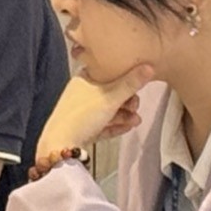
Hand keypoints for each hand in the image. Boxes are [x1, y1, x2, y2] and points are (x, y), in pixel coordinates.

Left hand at [34, 68, 152, 165]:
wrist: (61, 143)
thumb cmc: (83, 114)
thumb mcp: (111, 97)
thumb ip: (131, 83)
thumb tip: (149, 67)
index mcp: (84, 78)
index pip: (107, 73)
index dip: (124, 78)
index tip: (137, 84)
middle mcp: (82, 93)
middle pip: (111, 93)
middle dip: (127, 101)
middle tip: (135, 107)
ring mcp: (82, 111)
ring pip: (108, 110)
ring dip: (124, 115)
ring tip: (135, 120)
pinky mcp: (84, 128)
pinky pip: (104, 124)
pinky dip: (116, 125)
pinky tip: (129, 127)